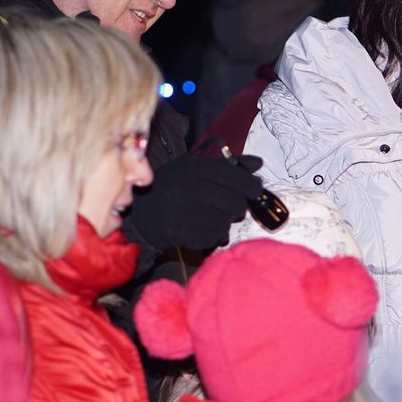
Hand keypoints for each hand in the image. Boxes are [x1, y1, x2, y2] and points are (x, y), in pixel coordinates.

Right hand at [128, 153, 264, 251]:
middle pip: (236, 204)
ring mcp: (192, 214)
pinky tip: (201, 226)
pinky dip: (213, 235)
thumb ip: (231, 164)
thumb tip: (258, 163)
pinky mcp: (188, 235)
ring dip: (224, 221)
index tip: (255, 190)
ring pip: (227, 223)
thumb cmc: (175, 184)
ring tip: (210, 215)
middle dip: (238, 207)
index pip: (236, 177)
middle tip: (229, 206)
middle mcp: (197, 190)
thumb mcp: (197, 165)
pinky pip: (215, 238)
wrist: (143, 210)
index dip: (251, 185)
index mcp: (200, 170)